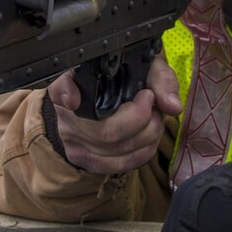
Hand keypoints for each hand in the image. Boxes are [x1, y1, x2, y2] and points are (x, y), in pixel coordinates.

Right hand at [42, 58, 181, 173]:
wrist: (107, 99)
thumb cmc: (125, 78)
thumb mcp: (144, 67)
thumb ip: (160, 79)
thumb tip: (171, 106)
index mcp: (71, 82)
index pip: (61, 88)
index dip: (67, 94)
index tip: (74, 99)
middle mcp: (66, 113)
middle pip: (106, 131)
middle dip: (143, 120)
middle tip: (152, 105)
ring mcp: (73, 140)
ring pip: (116, 151)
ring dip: (148, 136)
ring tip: (154, 119)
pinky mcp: (85, 160)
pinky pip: (118, 164)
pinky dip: (143, 152)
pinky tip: (148, 136)